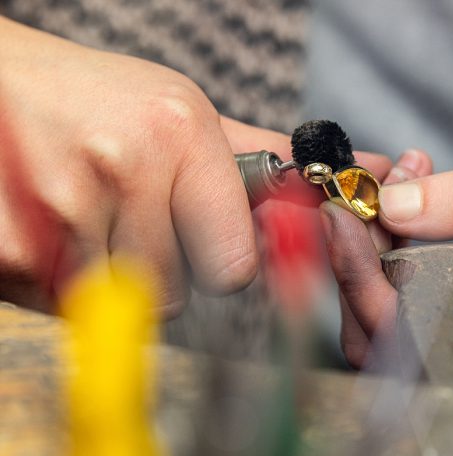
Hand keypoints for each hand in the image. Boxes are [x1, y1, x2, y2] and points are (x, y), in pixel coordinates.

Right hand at [0, 18, 391, 314]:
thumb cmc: (95, 100)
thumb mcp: (184, 113)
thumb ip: (267, 158)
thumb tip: (367, 170)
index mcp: (180, 135)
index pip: (233, 265)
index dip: (220, 263)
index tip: (203, 241)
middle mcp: (124, 170)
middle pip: (179, 295)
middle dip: (165, 271)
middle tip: (132, 220)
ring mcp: (62, 213)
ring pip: (123, 306)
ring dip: (113, 277)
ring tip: (89, 217)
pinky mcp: (11, 254)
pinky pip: (65, 307)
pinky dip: (64, 283)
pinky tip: (56, 229)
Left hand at [323, 163, 452, 368]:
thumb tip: (397, 198)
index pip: (394, 329)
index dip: (357, 271)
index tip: (342, 210)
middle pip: (374, 323)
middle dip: (361, 246)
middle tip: (374, 180)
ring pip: (385, 309)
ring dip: (379, 238)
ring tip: (409, 173)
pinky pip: (410, 289)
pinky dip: (401, 238)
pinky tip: (419, 192)